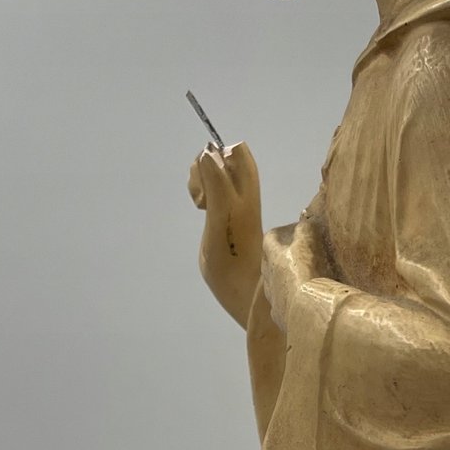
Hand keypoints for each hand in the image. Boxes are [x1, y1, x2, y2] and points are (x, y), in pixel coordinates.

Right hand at [187, 141, 261, 327]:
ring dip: (202, 185)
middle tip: (203, 199)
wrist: (247, 298)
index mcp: (246, 192)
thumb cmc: (234, 267)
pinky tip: (205, 216)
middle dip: (204, 171)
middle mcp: (244, 195)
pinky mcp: (230, 218)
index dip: (214, 159)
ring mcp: (236, 206)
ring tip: (203, 209)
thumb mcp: (221, 223)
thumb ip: (217, 187)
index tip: (207, 188)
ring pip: (216, 175)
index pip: (234, 151)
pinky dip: (205, 199)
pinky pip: (215, 193)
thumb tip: (208, 153)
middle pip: (223, 158)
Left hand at [261, 216, 328, 333]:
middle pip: (270, 261)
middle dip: (283, 257)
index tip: (299, 231)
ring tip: (302, 281)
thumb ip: (305, 229)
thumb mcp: (309, 244)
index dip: (285, 232)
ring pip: (274, 285)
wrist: (307, 312)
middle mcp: (266, 275)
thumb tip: (304, 219)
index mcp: (272, 254)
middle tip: (301, 256)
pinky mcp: (279, 317)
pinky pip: (282, 306)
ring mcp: (271, 298)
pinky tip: (303, 304)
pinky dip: (290, 302)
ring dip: (285, 281)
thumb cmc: (308, 273)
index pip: (272, 237)